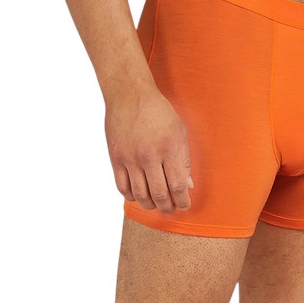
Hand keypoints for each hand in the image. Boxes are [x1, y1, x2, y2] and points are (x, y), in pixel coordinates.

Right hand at [105, 84, 192, 214]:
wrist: (129, 94)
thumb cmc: (158, 111)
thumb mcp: (179, 131)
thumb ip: (184, 160)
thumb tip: (188, 185)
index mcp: (168, 148)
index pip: (178, 186)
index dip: (183, 201)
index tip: (185, 205)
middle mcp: (149, 155)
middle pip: (160, 195)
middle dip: (168, 207)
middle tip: (171, 208)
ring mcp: (130, 158)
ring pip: (140, 195)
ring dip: (150, 205)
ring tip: (156, 204)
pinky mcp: (116, 159)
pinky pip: (123, 187)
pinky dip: (132, 197)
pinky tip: (139, 195)